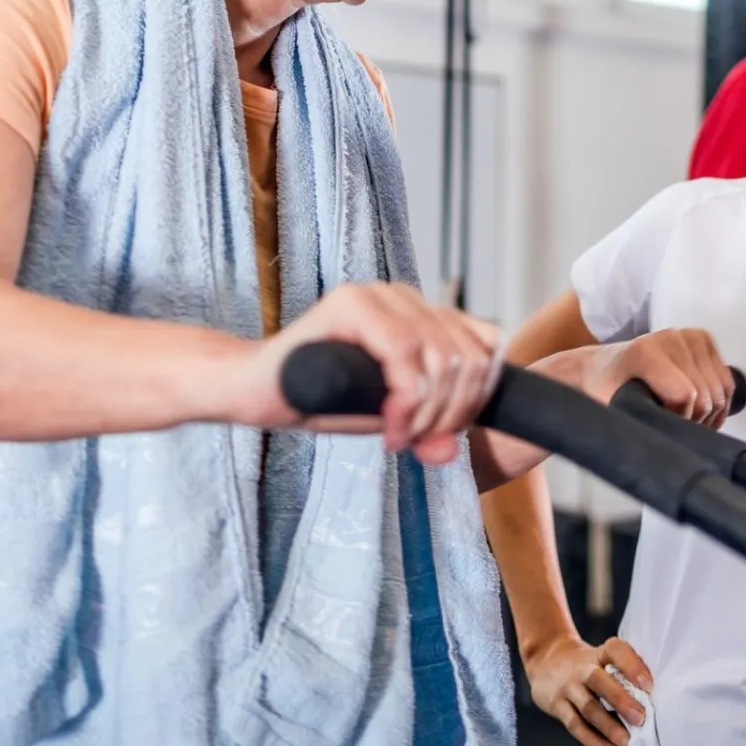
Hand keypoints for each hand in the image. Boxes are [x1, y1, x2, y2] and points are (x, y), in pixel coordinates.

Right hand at [254, 283, 502, 463]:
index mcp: (422, 314)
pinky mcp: (352, 302)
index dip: (478, 396)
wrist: (256, 391)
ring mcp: (378, 294)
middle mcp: (405, 297)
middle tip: (417, 441)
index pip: (488, 345)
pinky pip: (405, 353)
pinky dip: (406, 401)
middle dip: (452, 413)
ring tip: (399, 436)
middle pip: (469, 357)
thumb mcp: (390, 419)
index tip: (446, 432)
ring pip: (442, 357)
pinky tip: (387, 426)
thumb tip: (452, 450)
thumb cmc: (320, 399)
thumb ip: (428, 428)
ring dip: (427, 413)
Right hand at [524, 634, 653, 745]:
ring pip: (588, 707)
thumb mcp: (601, 658)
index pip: (615, 651)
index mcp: (599, 653)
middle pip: (598, 680)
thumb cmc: (587, 665)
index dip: (632, 665)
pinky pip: (574, 725)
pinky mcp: (555, 705)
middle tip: (641, 719)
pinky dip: (593, 741)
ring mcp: (566, 686)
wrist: (546, 659)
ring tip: (629, 745)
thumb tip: (655, 702)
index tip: (649, 684)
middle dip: (620, 700)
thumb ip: (622, 674)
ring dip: (609, 728)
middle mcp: (581, 667)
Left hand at [588, 329, 734, 427]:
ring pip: (721, 390)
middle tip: (675, 427)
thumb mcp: (609, 412)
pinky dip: (719, 401)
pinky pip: (726, 380)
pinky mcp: (702, 339)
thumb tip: (663, 455)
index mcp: (644, 353)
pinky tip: (701, 412)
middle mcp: (669, 338)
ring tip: (687, 421)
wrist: (603, 366)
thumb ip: (634, 428)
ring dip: (710, 414)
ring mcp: (688, 335)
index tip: (662, 426)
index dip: (680, 421)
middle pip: (706, 395)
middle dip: (695, 421)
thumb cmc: (605, 391)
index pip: (685, 396)